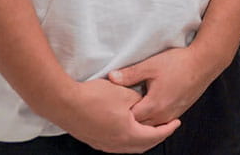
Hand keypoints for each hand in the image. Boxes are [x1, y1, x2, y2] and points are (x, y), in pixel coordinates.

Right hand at [49, 79, 179, 153]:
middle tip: (165, 128)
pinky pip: (116, 144)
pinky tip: (127, 130)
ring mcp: (102, 144)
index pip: (154, 135)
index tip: (176, 122)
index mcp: (128, 134)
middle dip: (156, 137)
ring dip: (141, 139)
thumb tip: (144, 105)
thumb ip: (140, 101)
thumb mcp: (125, 94)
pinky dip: (128, 139)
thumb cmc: (95, 97)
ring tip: (149, 129)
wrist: (63, 102)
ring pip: (128, 147)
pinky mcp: (92, 139)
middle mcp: (115, 144)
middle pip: (142, 145)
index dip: (167, 129)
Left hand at [109, 45, 223, 125]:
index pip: (129, 118)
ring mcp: (172, 114)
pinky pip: (161, 122)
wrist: (204, 62)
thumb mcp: (150, 66)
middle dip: (128, 121)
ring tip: (132, 113)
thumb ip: (129, 74)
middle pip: (139, 126)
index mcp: (153, 105)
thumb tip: (111, 78)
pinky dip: (152, 119)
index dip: (119, 113)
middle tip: (119, 112)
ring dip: (141, 121)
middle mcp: (163, 114)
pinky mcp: (179, 111)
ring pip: (151, 126)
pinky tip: (148, 110)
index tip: (112, 107)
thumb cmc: (180, 63)